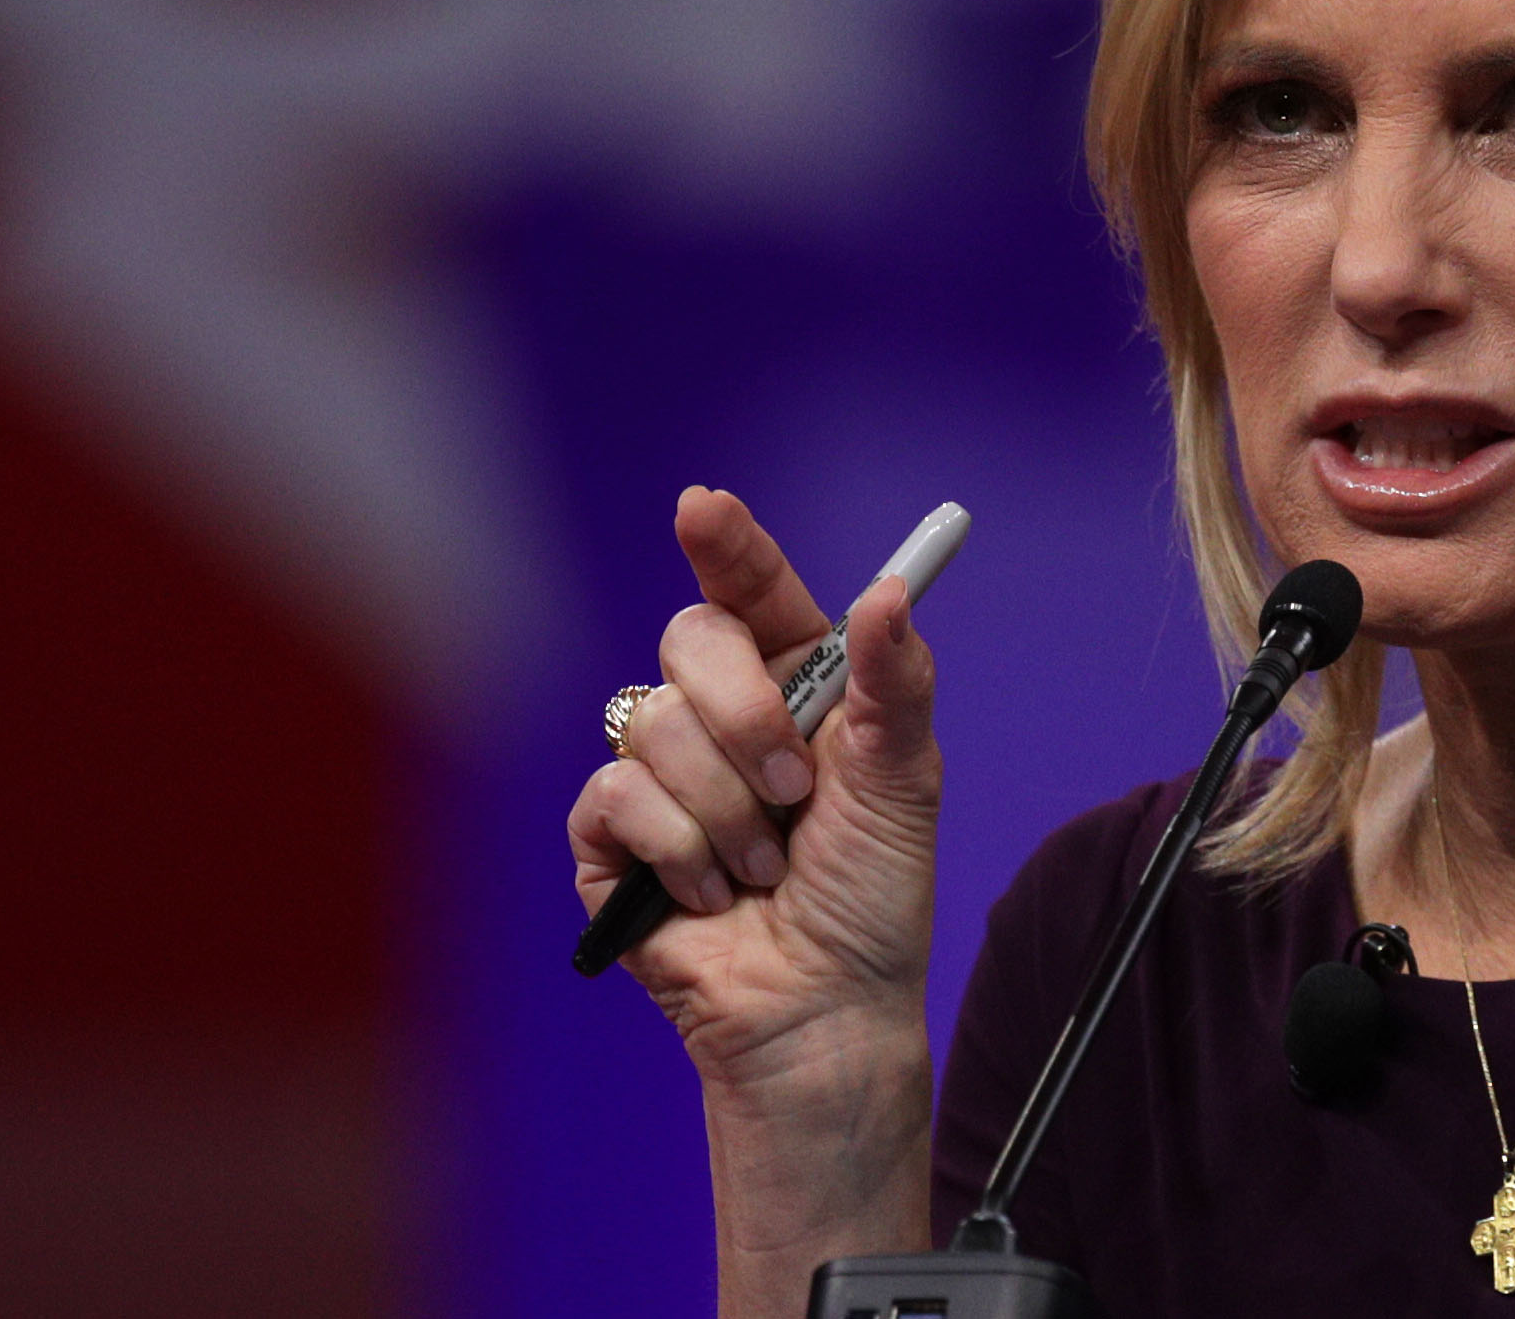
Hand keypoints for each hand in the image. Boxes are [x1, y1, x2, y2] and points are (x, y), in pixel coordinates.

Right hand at [567, 488, 942, 1096]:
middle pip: (691, 641)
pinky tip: (710, 895)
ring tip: (764, 866)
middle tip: (795, 790)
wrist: (825, 1007)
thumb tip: (886, 591)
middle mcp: (722, 713)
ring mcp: (659, 772)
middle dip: (747, 715)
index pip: (752, 590)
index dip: (727, 543)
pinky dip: (679, 851)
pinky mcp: (609, 838)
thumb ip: (897, 681)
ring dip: (727, 810)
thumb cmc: (873, 895)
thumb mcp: (905, 781)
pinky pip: (616, 796)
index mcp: (795, 681)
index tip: (704, 506)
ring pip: (655, 724)